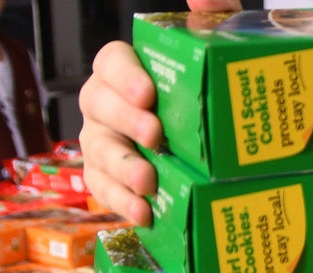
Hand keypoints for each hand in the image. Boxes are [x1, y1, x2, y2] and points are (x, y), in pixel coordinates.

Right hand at [77, 0, 240, 223]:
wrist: (211, 147)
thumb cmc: (204, 92)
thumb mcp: (213, 51)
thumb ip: (213, 18)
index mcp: (126, 71)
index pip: (111, 61)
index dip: (125, 76)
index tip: (149, 93)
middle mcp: (105, 104)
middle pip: (100, 105)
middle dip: (126, 121)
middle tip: (156, 136)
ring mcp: (102, 142)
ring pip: (98, 151)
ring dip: (122, 167)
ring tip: (149, 182)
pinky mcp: (107, 180)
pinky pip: (103, 190)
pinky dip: (121, 202)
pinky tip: (144, 213)